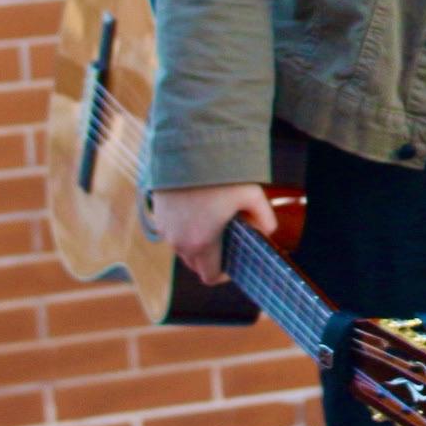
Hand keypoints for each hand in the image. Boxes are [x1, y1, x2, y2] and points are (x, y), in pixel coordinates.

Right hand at [149, 183, 274, 285]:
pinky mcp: (157, 216)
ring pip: (183, 248)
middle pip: (196, 264)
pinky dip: (185, 231)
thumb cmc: (221, 175)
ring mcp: (165, 230)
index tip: (235, 264)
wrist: (186, 149)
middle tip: (229, 242)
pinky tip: (199, 214)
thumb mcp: (252, 195)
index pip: (210, 276)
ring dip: (197, 244)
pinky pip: (172, 233)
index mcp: (201, 243)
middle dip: (212, 258)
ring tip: (216, 225)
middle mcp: (179, 242)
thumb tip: (268, 231)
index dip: (225, 275)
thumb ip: (265, 218)